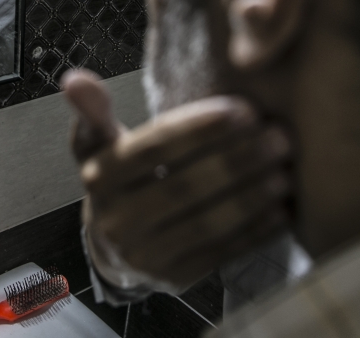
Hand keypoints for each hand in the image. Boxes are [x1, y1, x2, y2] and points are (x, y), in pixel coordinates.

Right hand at [63, 69, 292, 289]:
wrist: (115, 245)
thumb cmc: (121, 181)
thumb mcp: (101, 143)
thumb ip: (97, 111)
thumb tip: (74, 79)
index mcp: (100, 176)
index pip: (155, 147)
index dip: (201, 127)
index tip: (245, 109)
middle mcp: (116, 219)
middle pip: (185, 186)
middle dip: (237, 159)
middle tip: (279, 136)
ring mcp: (146, 254)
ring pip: (207, 222)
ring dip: (253, 195)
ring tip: (285, 170)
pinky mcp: (174, 279)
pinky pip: (222, 253)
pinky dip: (257, 230)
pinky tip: (283, 207)